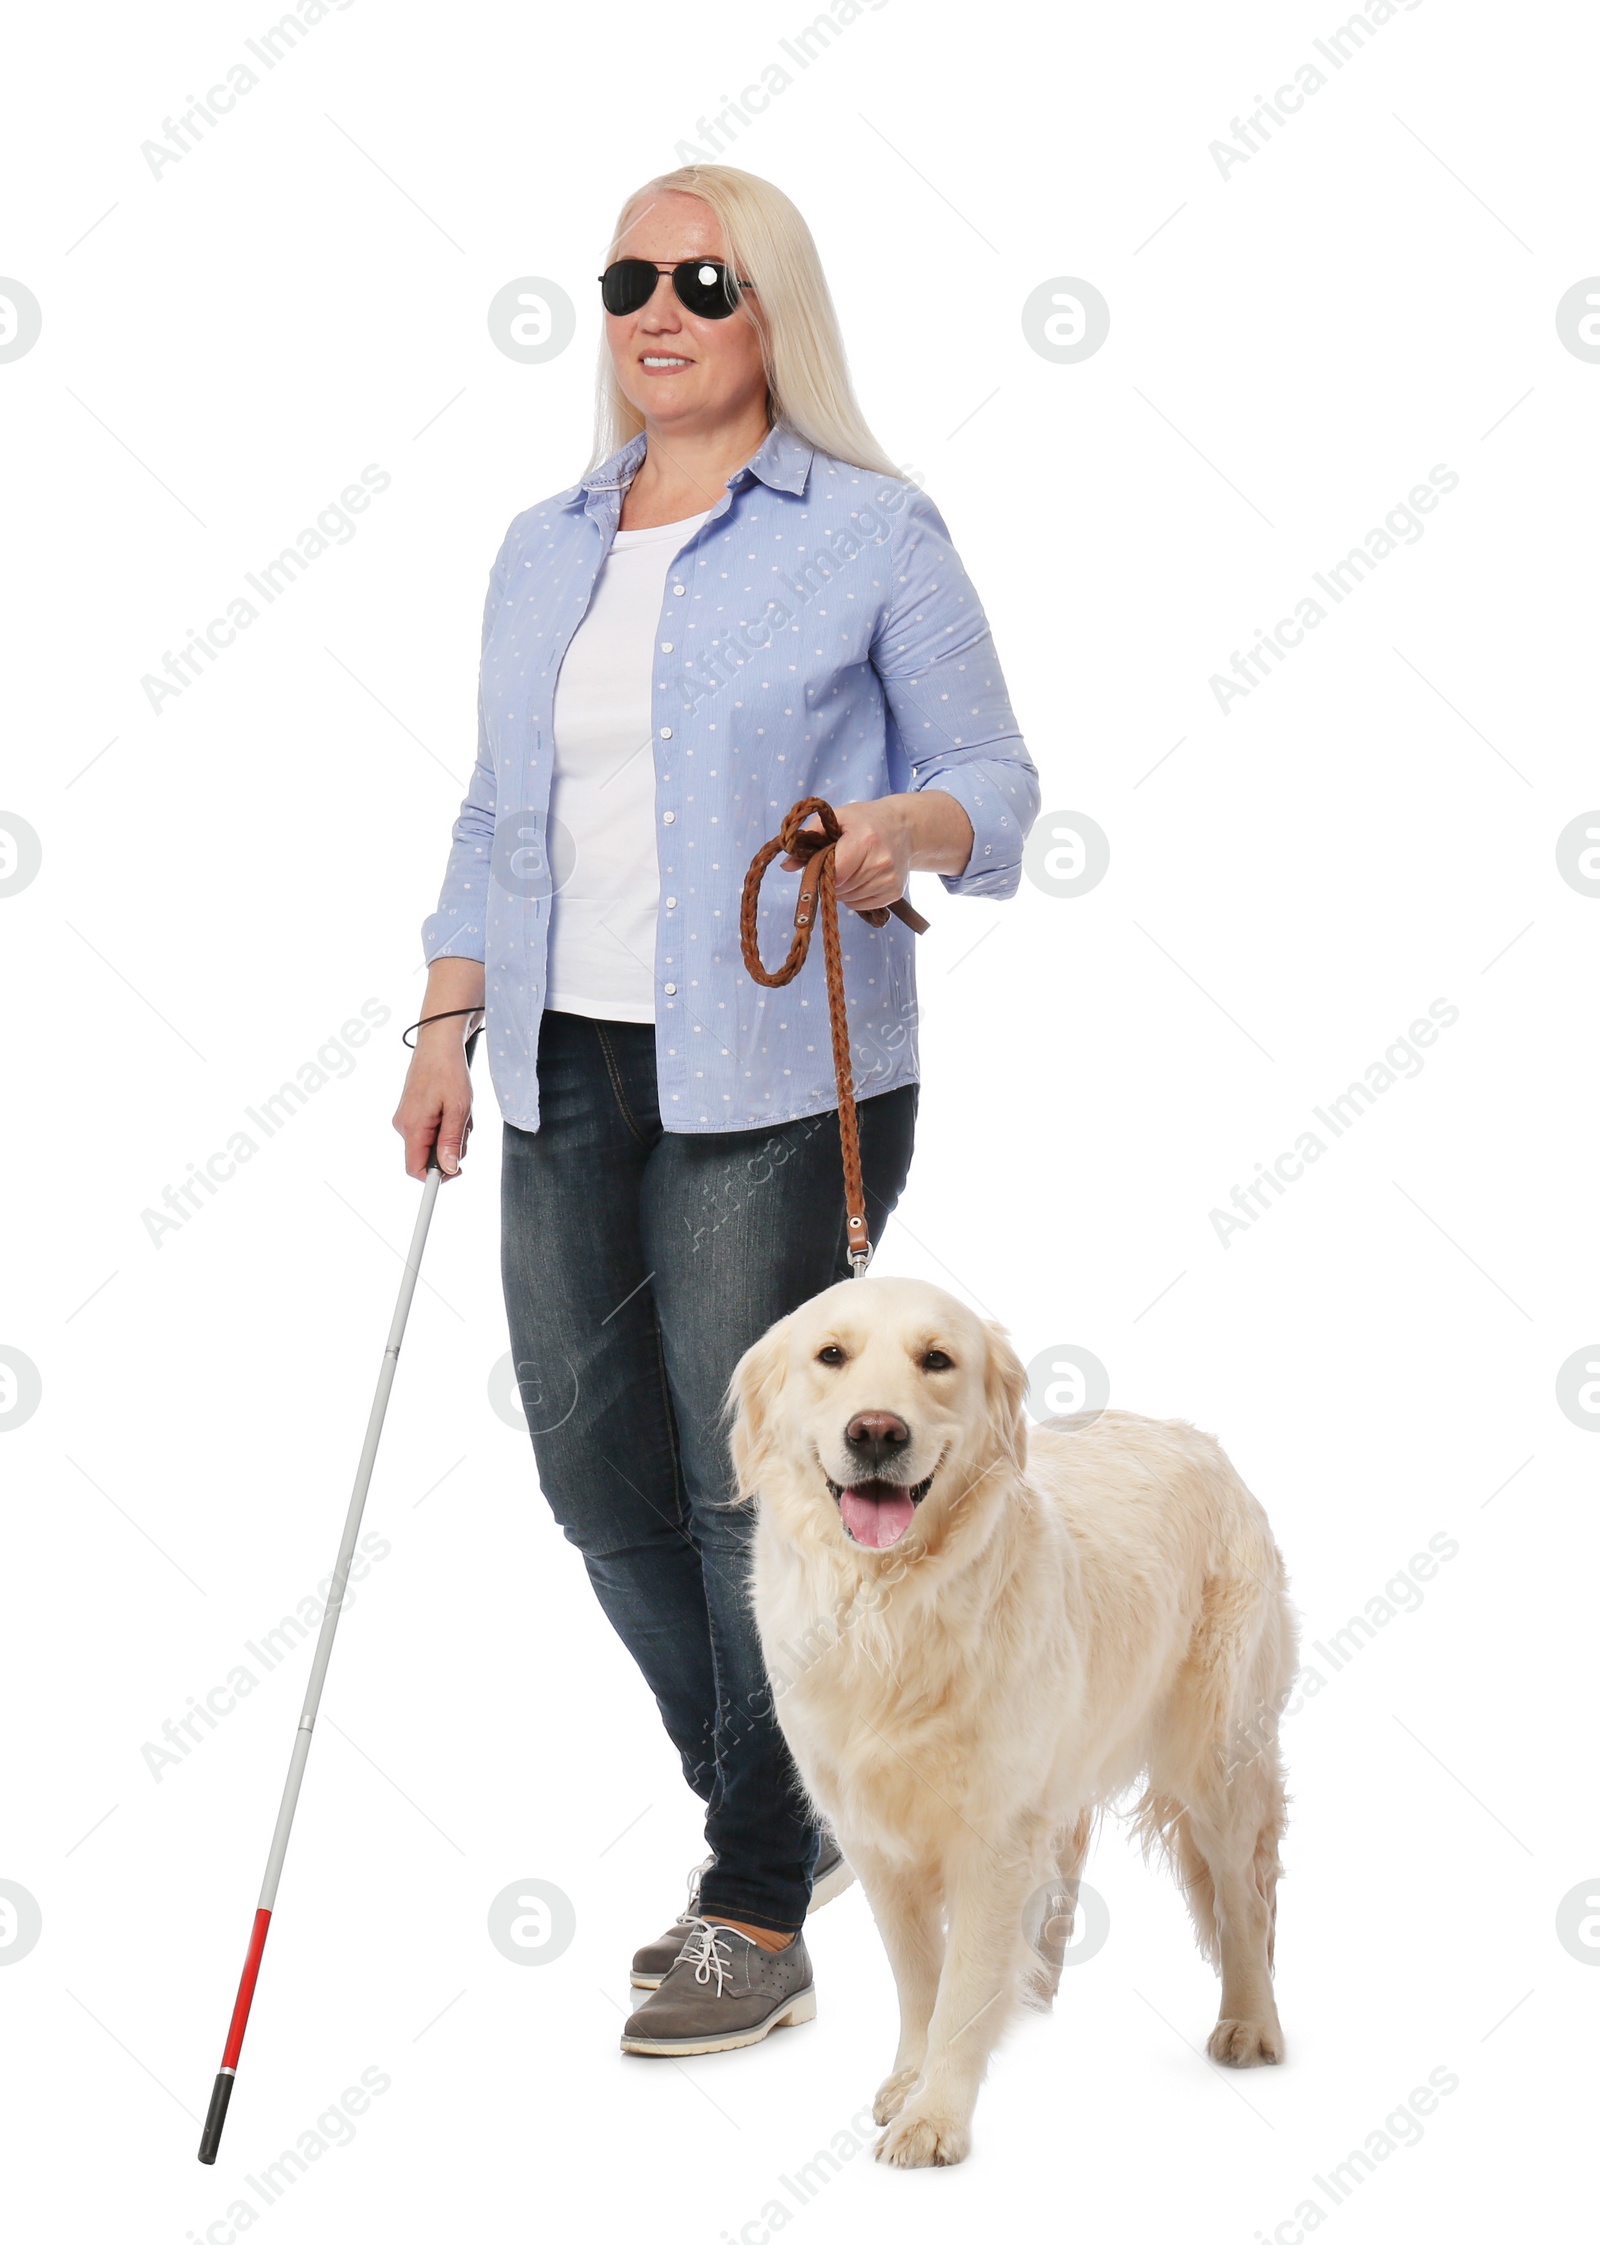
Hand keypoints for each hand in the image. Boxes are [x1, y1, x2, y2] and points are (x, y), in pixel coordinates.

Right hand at [392, 1027, 474, 1179]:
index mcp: (413, 1126)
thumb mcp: (459, 1108)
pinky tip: (452, 1106)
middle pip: (428, 1156)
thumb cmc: (449, 1071)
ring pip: (432, 1142)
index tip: (456, 1173)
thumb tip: (449, 1169)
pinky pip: (431, 1130)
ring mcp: (406, 1118)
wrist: (438, 1043)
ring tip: (459, 1109)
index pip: (415, 1169)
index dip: (435, 1178)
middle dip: (452, 1147)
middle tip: (465, 1125)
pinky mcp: (412, 1112)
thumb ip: (452, 1141)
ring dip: (452, 1133)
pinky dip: (446, 1123)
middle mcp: (404, 1125)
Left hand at [782, 799, 912, 913]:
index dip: (822, 872)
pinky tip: (860, 878)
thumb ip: (810, 837)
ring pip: (849, 899)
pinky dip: (854, 896)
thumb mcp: (838, 818)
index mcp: (865, 841)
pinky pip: (862, 905)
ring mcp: (889, 880)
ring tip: (850, 868)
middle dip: (831, 880)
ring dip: (842, 889)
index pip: (834, 872)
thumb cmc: (867, 821)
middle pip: (840, 888)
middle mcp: (880, 863)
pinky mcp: (894, 893)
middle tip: (837, 863)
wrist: (905, 828)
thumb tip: (787, 865)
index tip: (822, 863)